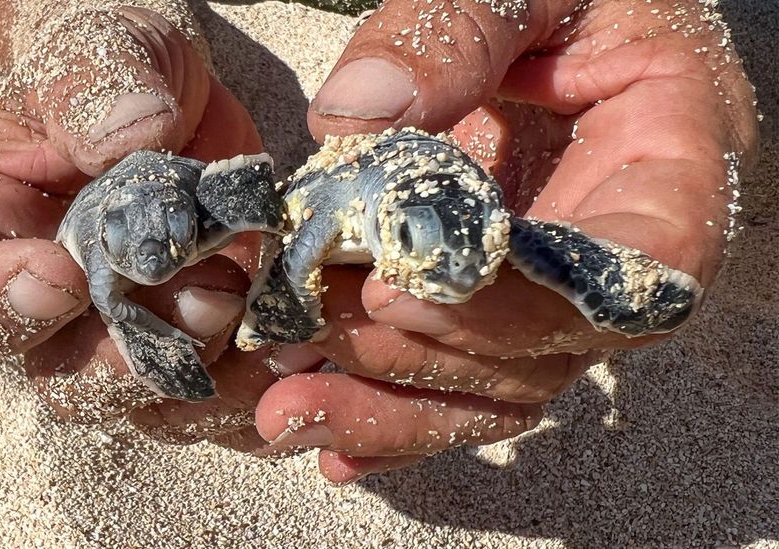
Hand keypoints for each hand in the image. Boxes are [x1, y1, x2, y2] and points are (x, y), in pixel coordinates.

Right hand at [0, 1, 280, 446]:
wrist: (180, 89)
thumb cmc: (115, 66)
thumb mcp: (102, 50)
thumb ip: (95, 87)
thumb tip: (129, 138)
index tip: (65, 274)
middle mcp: (59, 302)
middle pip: (62, 378)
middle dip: (126, 362)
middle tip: (201, 304)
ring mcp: (134, 329)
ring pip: (147, 403)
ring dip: (206, 378)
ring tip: (260, 324)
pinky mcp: (203, 337)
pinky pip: (221, 394)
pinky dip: (259, 387)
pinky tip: (297, 350)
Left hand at [255, 0, 758, 482]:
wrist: (572, 20)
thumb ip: (460, 31)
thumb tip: (354, 116)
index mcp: (670, 169)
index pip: (632, 274)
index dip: (518, 306)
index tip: (394, 293)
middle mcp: (622, 258)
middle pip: (541, 351)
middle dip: (416, 355)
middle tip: (304, 328)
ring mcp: (558, 293)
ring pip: (491, 387)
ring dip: (388, 408)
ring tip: (285, 411)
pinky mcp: (502, 309)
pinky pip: (460, 381)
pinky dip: (393, 413)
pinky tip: (324, 436)